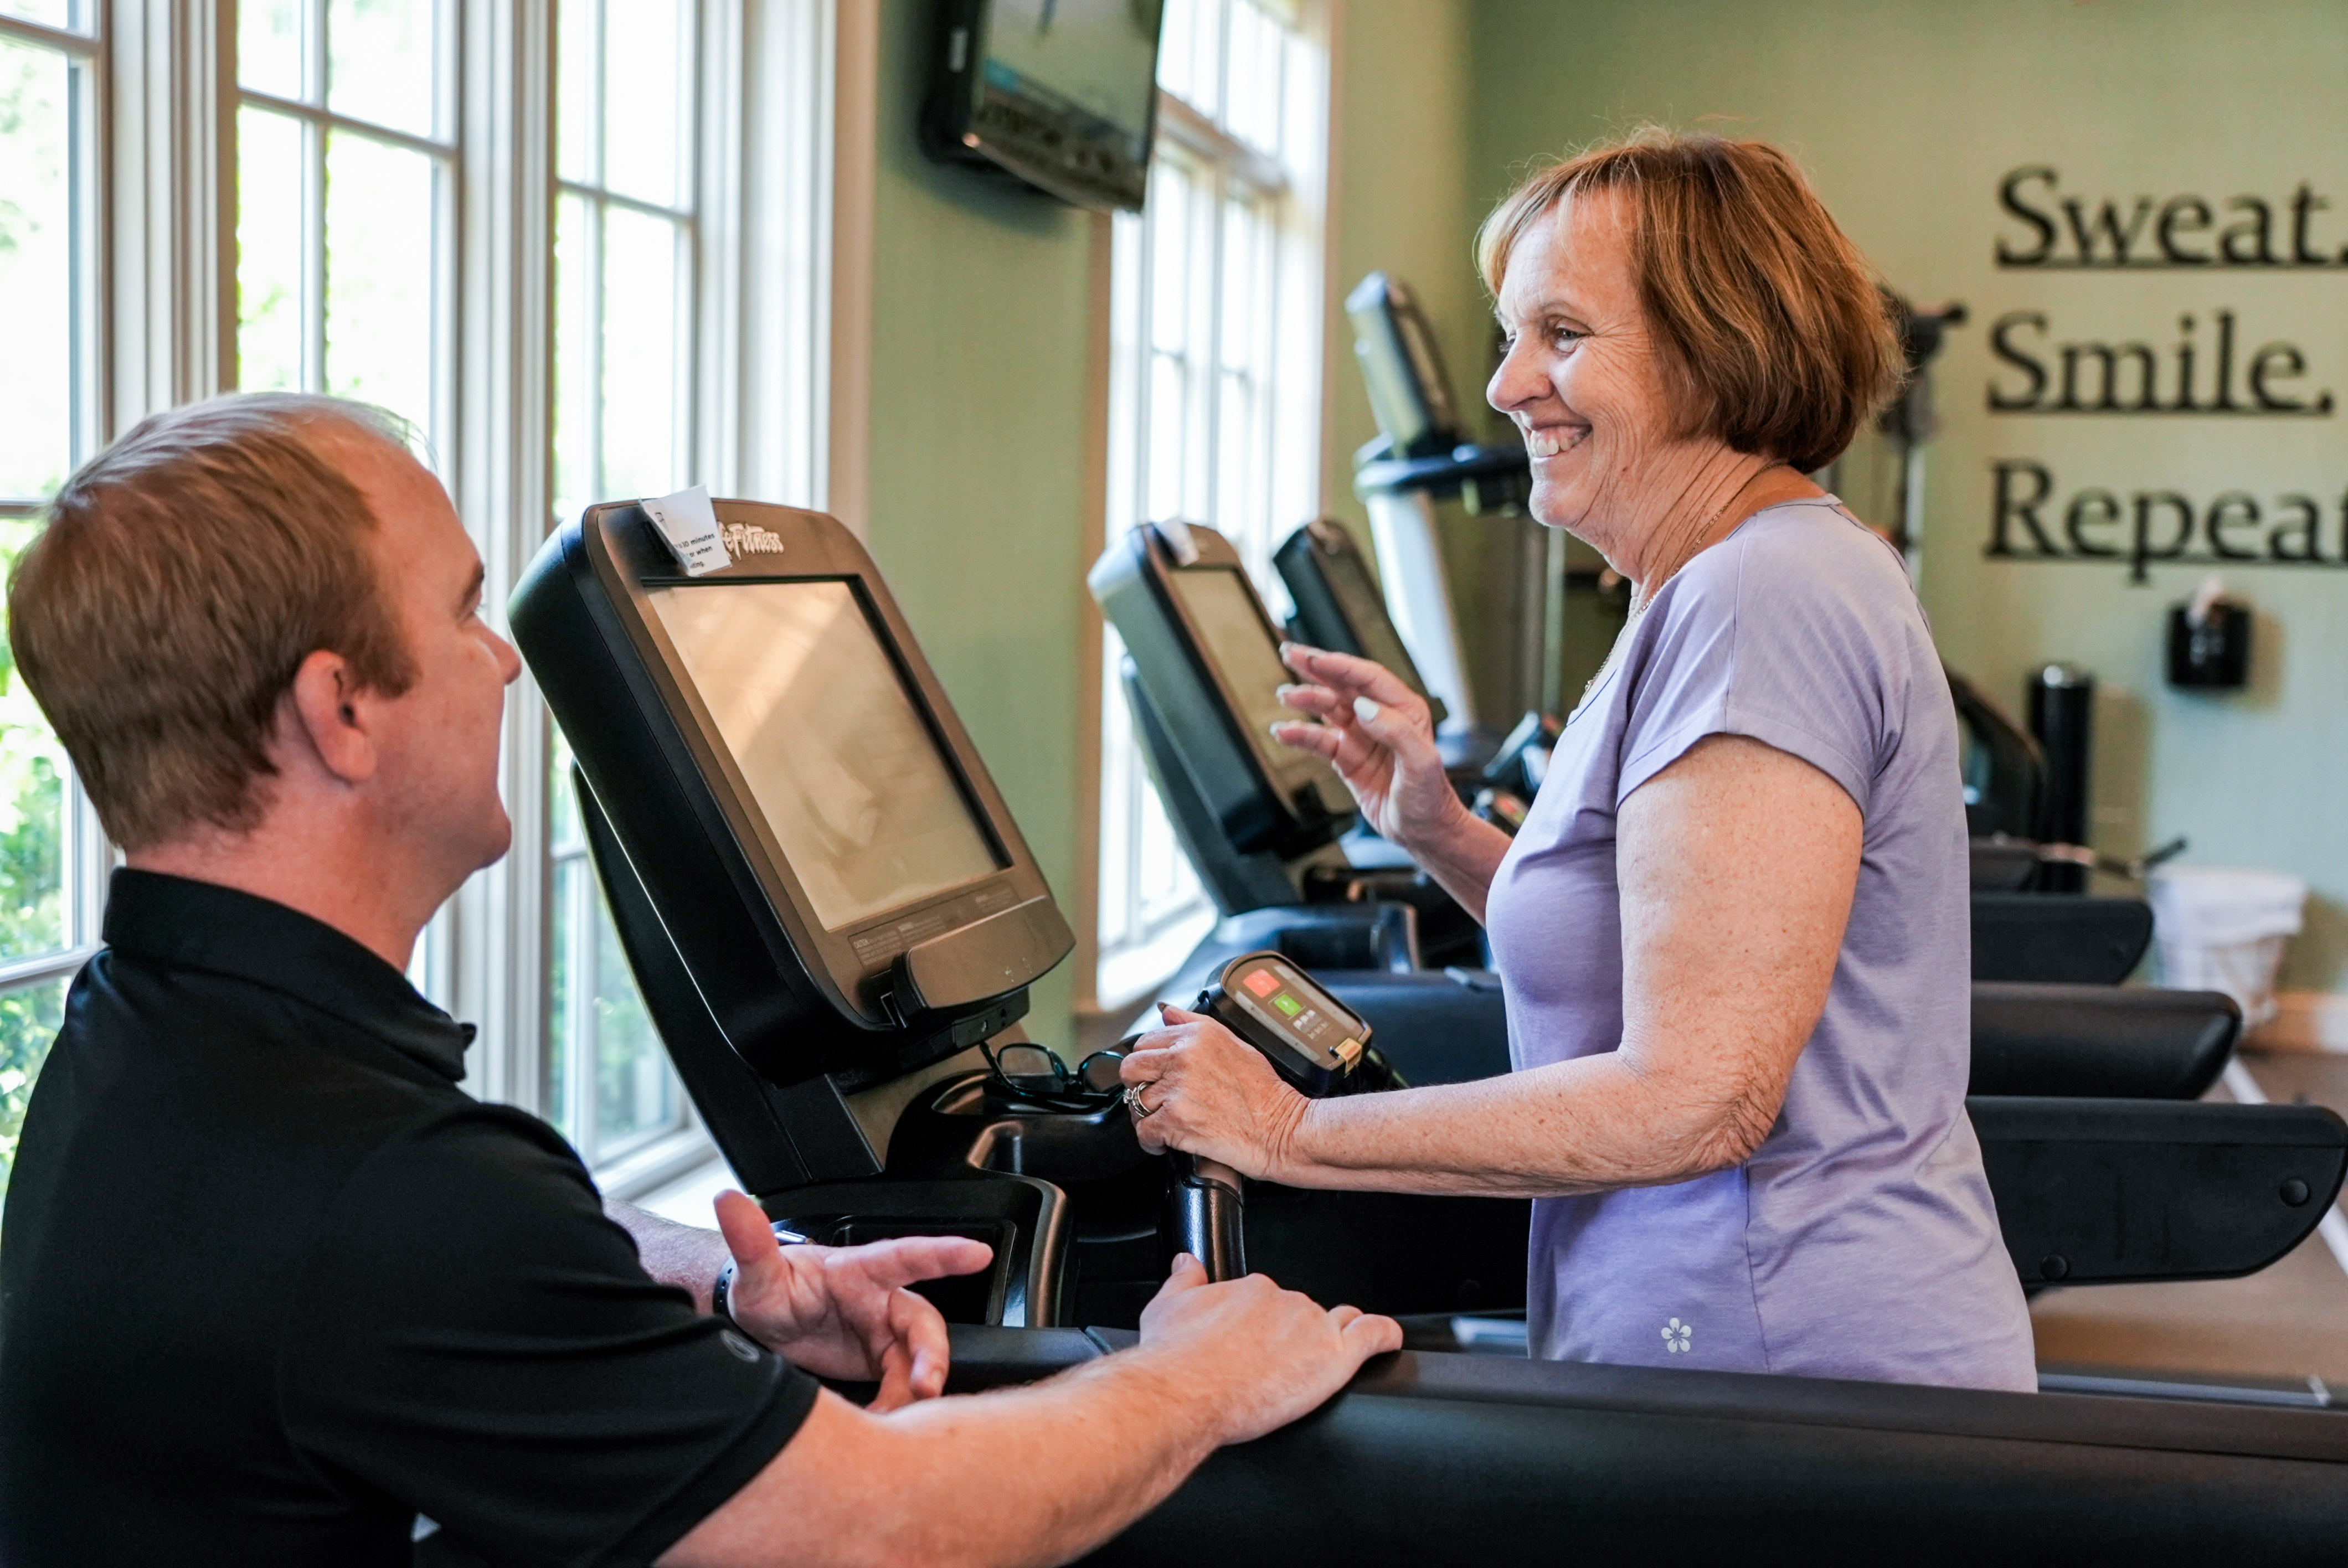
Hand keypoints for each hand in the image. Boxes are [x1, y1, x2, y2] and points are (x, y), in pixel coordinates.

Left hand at [712, 1190, 992, 1410]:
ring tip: (895, 1412)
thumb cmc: (763, 1290)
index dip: (942, 1254)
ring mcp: (881, 1333)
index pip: (903, 1257)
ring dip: (915, 1386)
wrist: (758, 1326)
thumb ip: (748, 1240)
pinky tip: (879, 1421)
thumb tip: (729, 1201)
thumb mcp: (755, 1272)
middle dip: (932, 1352)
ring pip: (917, 1357)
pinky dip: (895, 1405)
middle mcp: (878, 1300)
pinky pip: (901, 1385)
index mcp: (856, 1271)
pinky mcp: (878, 1363)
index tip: (978, 1254)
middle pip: (921, 1321)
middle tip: (926, 1384)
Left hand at [1119, 1004, 1309, 1179]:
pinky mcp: (1175, 1120)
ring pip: (1135, 1102)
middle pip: (1131, 1067)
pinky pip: (1143, 1131)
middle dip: (1137, 1085)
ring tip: (1166, 1122)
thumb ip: (1194, 1025)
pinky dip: (1152, 1141)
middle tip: (1154, 1098)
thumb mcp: (1235, 1043)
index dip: (1149, 1062)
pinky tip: (1168, 1141)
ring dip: (1146, 1116)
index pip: (1145, 1041)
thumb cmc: (1265, 1092)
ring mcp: (1177, 1089)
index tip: (1157, 1076)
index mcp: (1196, 1036)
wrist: (1281, 1129)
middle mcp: (1183, 1057)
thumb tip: (1167, 1012)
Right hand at [1137, 1254, 1402, 1446]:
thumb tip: (1186, 1261)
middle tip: (1273, 1366)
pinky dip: (1385, 1335)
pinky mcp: (1334, 1356)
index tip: (1255, 1341)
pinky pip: (1373, 1335)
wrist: (1184, 1391)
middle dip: (1294, 1336)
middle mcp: (1286, 1301)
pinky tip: (1388, 1340)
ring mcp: (1313, 1327)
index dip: (1266, 1324)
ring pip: (1336, 1325)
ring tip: (1315, 1363)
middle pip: (1304, 1314)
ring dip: (1331, 1339)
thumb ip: (1184, 1279)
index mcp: (1252, 1290)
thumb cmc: (1174, 1357)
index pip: (1272, 1300)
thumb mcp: (1166, 1307)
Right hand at [1272, 643, 1465, 851]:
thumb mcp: (1422, 763)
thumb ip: (1396, 730)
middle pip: (1344, 684)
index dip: (1340, 666)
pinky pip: (1319, 740)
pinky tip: (1284, 731)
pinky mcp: (1347, 758)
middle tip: (1289, 654)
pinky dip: (1300, 734)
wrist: (1424, 833)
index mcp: (1404, 710)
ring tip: (1285, 695)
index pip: (1367, 678)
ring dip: (1306, 699)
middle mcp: (1381, 718)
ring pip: (1328, 708)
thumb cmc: (1431, 799)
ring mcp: (1362, 737)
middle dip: (1316, 668)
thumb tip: (1363, 707)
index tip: (1315, 659)